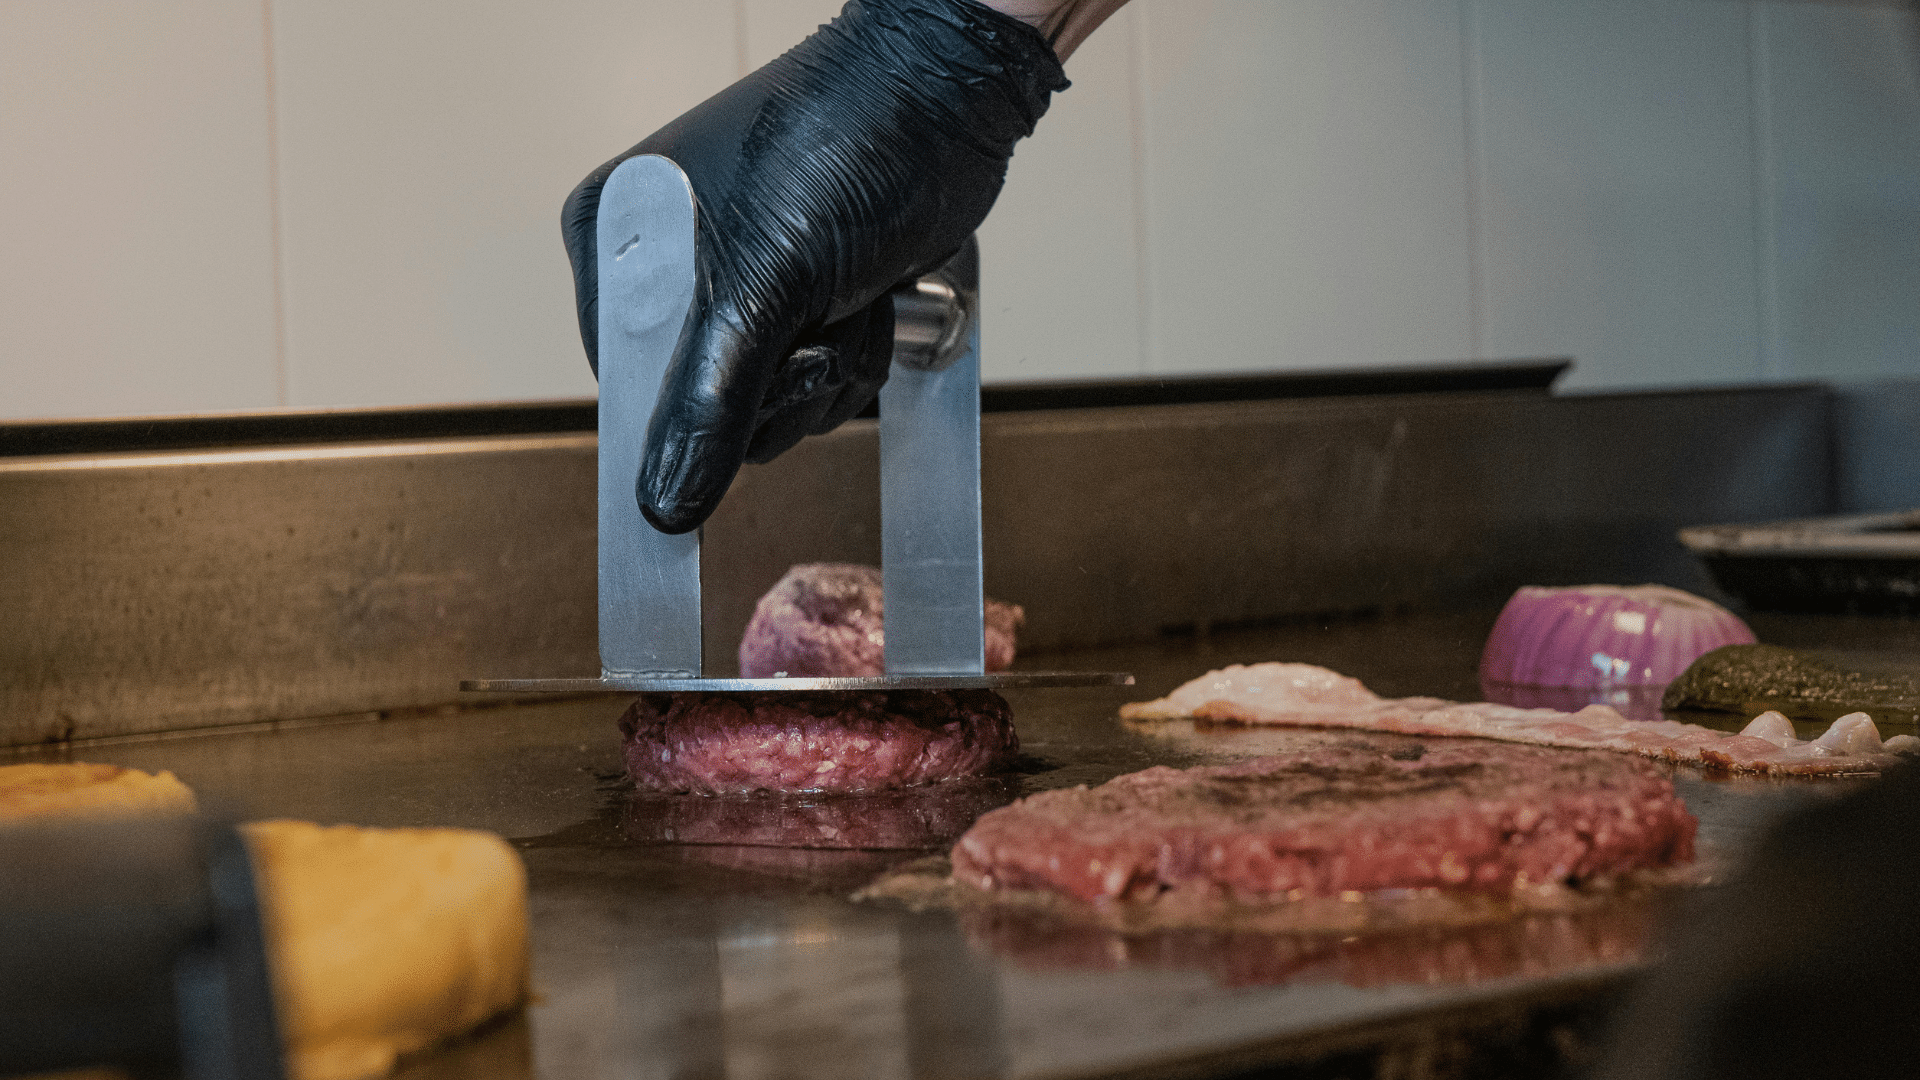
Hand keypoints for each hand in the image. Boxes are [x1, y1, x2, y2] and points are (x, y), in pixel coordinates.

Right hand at [563, 0, 1067, 533]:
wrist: (950, 97)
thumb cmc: (853, 142)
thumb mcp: (768, 282)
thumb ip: (712, 400)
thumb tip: (665, 503)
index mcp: (623, 240)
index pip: (628, 388)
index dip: (694, 412)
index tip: (755, 387)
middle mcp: (668, 270)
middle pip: (702, 413)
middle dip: (779, 387)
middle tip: (814, 323)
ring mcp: (739, 292)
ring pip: (768, 411)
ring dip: (828, 374)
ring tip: (847, 299)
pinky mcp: (800, 305)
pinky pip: (812, 388)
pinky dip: (853, 360)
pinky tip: (868, 305)